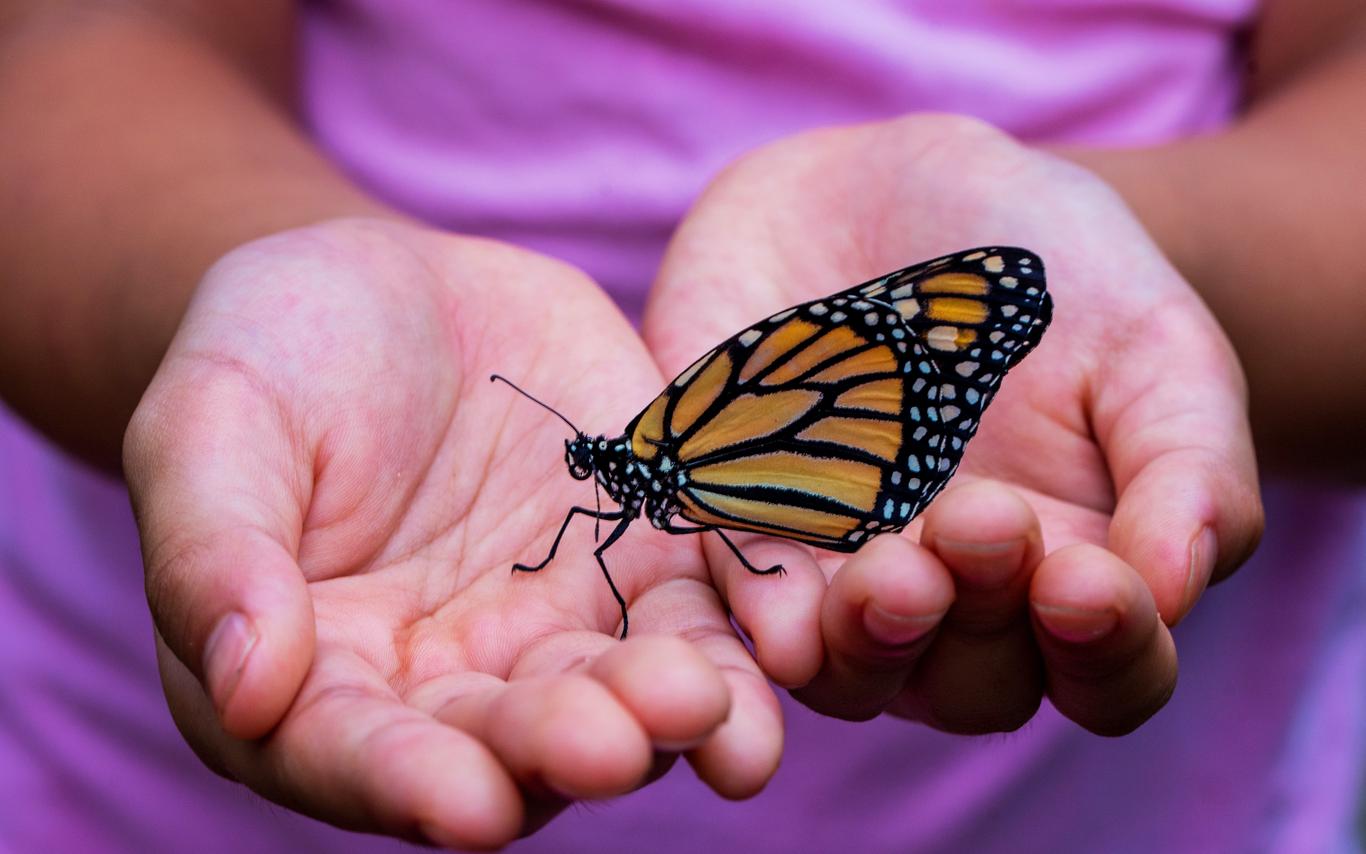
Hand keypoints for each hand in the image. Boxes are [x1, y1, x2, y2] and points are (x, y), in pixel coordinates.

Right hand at [124, 219, 780, 846]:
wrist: (391, 289)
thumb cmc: (270, 355)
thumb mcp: (211, 425)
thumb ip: (216, 552)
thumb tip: (244, 688)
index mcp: (320, 678)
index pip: (355, 755)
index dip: (405, 784)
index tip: (465, 805)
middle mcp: (449, 682)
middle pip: (508, 744)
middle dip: (562, 749)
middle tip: (613, 744)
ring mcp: (559, 626)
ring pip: (620, 695)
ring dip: (670, 717)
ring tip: (711, 709)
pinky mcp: (646, 561)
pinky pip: (702, 610)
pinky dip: (744, 635)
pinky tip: (787, 643)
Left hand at [644, 115, 1262, 734]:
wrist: (898, 188)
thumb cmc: (1055, 275)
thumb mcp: (1153, 345)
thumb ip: (1187, 466)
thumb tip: (1173, 590)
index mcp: (1070, 574)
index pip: (1106, 672)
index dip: (1107, 651)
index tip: (1087, 581)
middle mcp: (952, 601)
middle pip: (969, 686)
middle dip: (977, 625)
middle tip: (978, 522)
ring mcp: (838, 572)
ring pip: (848, 669)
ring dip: (868, 642)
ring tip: (888, 574)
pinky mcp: (734, 523)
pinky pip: (736, 593)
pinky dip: (756, 608)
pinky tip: (776, 608)